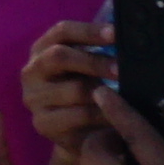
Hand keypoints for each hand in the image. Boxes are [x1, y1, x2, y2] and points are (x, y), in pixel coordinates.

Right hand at [14, 15, 118, 164]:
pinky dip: (103, 113)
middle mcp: (32, 71)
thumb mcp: (89, 68)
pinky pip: (80, 115)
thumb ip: (100, 51)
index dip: (89, 31)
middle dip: (95, 61)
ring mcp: (34, 98)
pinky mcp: (44, 123)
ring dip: (104, 92)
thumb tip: (131, 37)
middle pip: (59, 56)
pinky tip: (118, 115)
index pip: (62, 31)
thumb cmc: (89, 91)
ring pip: (74, 89)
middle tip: (122, 69)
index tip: (117, 33)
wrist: (80, 134)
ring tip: (127, 95)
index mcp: (43, 50)